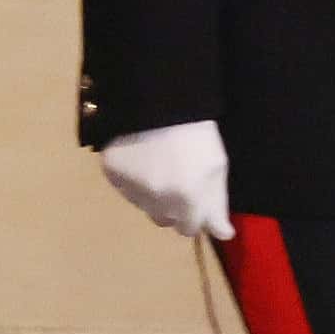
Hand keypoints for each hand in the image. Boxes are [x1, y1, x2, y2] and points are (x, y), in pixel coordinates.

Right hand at [102, 119, 232, 241]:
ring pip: (144, 206)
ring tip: (160, 164)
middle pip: (165, 220)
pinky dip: (134, 179)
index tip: (196, 200)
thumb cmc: (198, 132)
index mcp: (187, 202)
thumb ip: (218, 204)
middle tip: (178, 179)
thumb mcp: (217, 166)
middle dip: (173, 207)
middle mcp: (157, 203)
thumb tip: (222, 234)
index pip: (189, 229)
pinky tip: (142, 158)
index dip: (195, 215)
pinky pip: (125, 188)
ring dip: (153, 194)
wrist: (160, 99)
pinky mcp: (112, 175)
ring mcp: (131, 190)